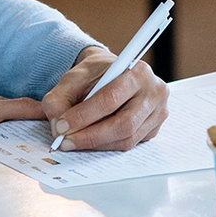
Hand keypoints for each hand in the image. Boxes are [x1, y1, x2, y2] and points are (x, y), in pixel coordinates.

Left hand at [41, 46, 169, 151]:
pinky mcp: (154, 129)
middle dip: (90, 136)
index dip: (84, 115)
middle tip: (65, 141)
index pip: (110, 99)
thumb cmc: (95, 74)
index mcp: (138, 71)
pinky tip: (89, 140)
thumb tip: (57, 126)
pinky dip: (106, 146)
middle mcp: (155, 92)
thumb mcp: (73, 78)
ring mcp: (158, 112)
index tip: (61, 126)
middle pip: (123, 124)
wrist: (112, 73)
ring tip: (72, 141)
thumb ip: (59, 98)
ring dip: (96, 144)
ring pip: (126, 139)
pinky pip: (129, 144)